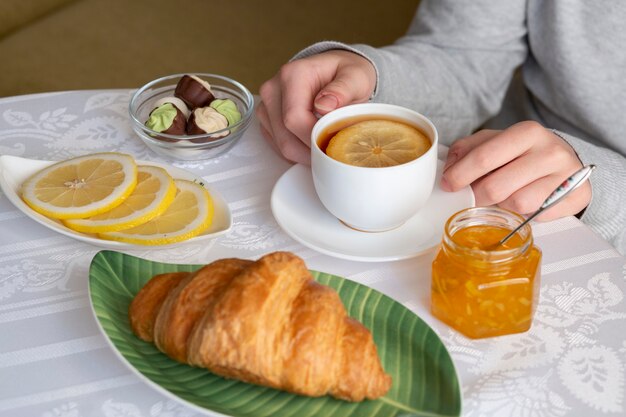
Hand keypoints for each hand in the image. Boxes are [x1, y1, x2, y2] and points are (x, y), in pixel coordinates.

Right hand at [256, 50, 375, 163]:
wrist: (337, 72)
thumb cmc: (346, 75)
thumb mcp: (356, 77)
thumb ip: (343, 90)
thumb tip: (324, 106)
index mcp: (292, 75)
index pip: (294, 119)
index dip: (313, 138)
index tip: (334, 145)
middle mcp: (273, 89)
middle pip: (285, 137)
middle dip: (311, 150)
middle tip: (333, 151)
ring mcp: (267, 105)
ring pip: (281, 145)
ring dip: (305, 153)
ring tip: (326, 146)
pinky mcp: (266, 119)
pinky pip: (278, 146)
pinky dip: (298, 151)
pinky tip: (313, 143)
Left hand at [441, 121, 590, 220]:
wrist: (567, 162)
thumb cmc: (524, 153)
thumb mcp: (496, 141)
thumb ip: (468, 150)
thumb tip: (448, 169)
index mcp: (527, 132)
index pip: (484, 157)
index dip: (460, 174)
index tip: (448, 184)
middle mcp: (549, 152)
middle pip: (496, 187)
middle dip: (477, 196)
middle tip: (473, 196)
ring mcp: (565, 176)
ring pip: (515, 204)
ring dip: (502, 205)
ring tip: (505, 195)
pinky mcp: (575, 198)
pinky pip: (535, 216)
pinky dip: (522, 214)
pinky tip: (524, 203)